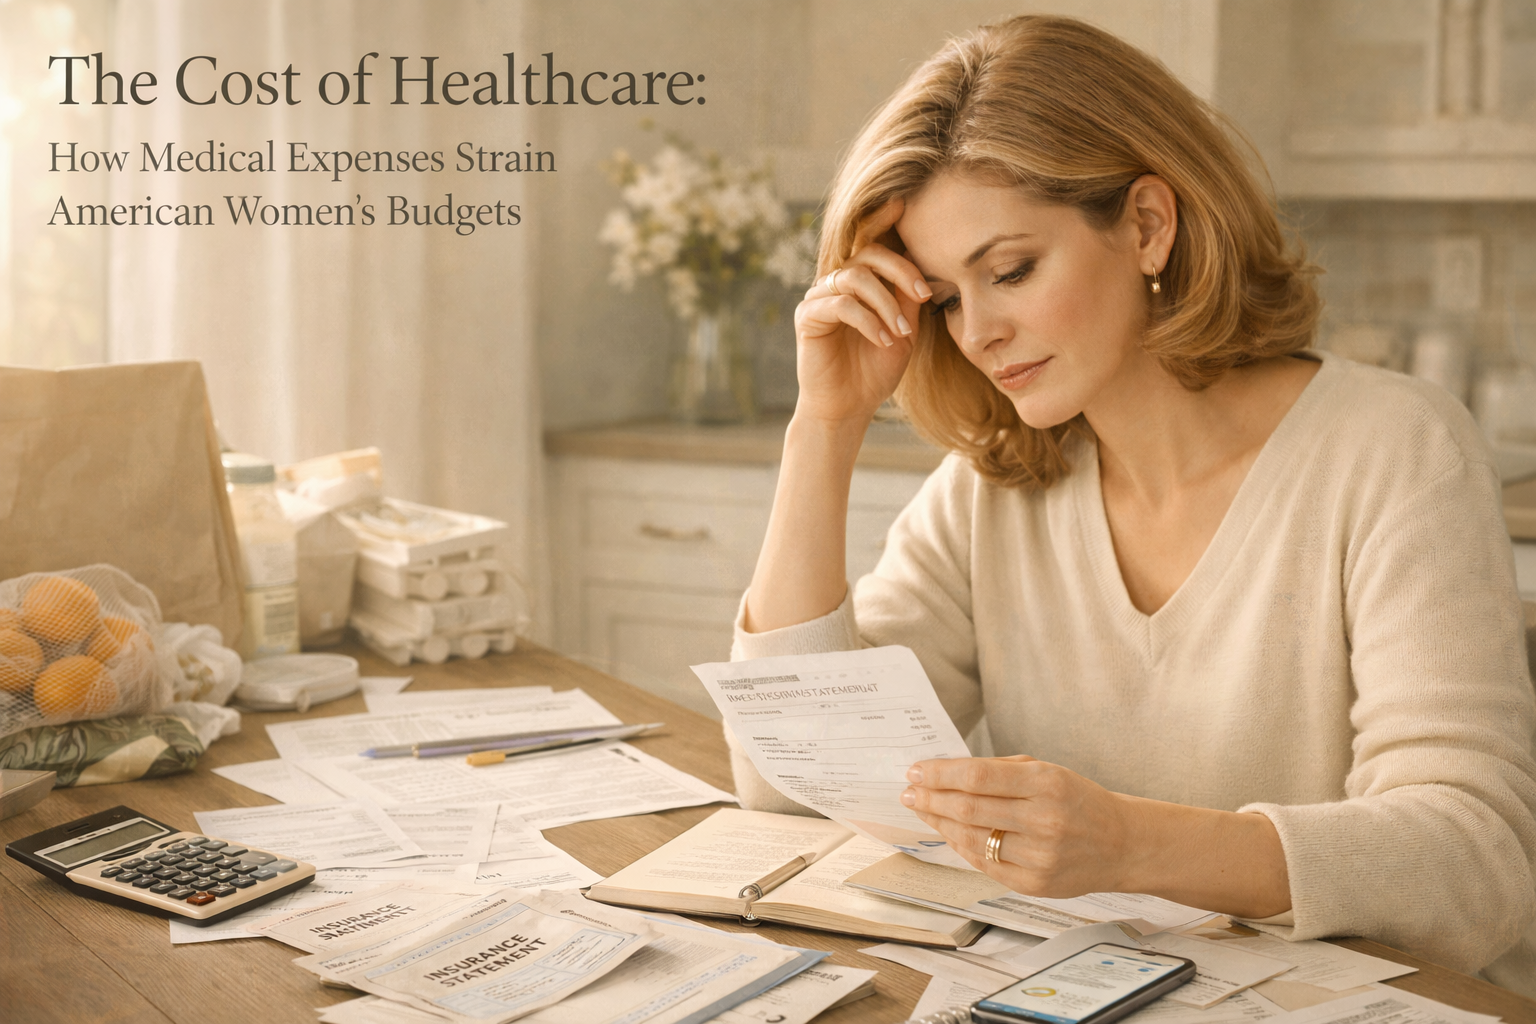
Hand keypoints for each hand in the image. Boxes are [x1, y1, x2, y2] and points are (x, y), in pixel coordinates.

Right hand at [792, 199, 932, 424]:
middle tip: (923, 296)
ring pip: (855, 277)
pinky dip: (868, 320)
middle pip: (868, 252)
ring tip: (901, 333)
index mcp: (859, 281)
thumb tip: (926, 262)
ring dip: (886, 304)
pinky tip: (883, 340)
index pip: (870, 240)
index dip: (883, 218)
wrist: (849, 407)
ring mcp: (819, 297)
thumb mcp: (904, 330)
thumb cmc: (875, 370)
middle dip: (901, 270)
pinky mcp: (808, 317)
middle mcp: (836, 282)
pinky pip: (841, 304)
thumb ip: (908, 297)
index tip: (904, 204)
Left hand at [901, 755, 1137, 897]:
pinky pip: (984, 864)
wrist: (1122, 844)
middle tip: (908, 791)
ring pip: (971, 839)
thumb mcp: (1048, 771)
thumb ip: (1000, 770)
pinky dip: (960, 846)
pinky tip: (948, 832)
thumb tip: (948, 770)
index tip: (916, 770)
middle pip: (969, 809)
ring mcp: (1039, 857)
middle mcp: (1044, 821)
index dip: (940, 773)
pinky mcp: (1034, 884)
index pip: (978, 776)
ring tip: (922, 810)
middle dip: (930, 798)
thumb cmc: (1080, 801)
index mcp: (1047, 784)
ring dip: (939, 823)